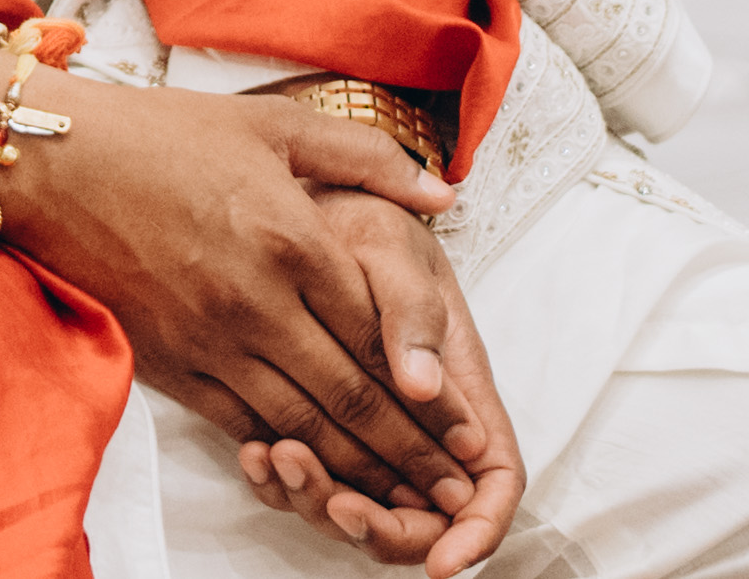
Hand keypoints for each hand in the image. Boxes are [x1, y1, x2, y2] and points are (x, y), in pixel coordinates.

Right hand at [0, 70, 511, 555]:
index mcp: (293, 237)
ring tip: (406, 505)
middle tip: (455, 494)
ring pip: (302, 425)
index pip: (380, 334)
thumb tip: (442, 194)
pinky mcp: (170, 365)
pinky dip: (285, 457)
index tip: (469, 429)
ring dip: (359, 470)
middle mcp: (258, 301)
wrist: (53, 165)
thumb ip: (366, 159)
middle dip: (411, 453)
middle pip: (351, 396)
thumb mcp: (274, 125)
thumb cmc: (163, 136)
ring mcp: (211, 340)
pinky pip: (241, 425)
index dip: (433, 393)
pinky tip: (317, 477)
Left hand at [225, 182, 525, 568]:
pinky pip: (307, 481)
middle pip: (425, 514)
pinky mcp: (315, 425)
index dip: (479, 529)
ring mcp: (366, 427)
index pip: (493, 476)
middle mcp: (418, 417)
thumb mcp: (392, 247)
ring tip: (280, 458)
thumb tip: (424, 388)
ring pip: (361, 506)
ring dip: (322, 501)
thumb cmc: (359, 220)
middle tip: (339, 507)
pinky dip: (281, 484)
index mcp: (458, 383)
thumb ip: (411, 313)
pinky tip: (254, 452)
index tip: (446, 561)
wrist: (298, 204)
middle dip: (386, 531)